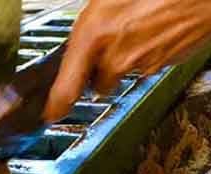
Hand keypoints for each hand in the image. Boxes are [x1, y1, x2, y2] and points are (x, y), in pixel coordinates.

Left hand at [44, 0, 210, 121]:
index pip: (67, 85)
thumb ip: (92, 22)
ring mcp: (140, 64)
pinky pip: (143, 66)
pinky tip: (153, 30)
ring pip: (121, 73)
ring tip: (136, 29)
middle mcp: (114, 55)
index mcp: (94, 33)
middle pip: (97, 83)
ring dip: (123, 61)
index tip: (51, 114)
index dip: (57, 104)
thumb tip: (84, 36)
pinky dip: (144, 54)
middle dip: (98, 71)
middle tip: (108, 44)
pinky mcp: (160, 66)